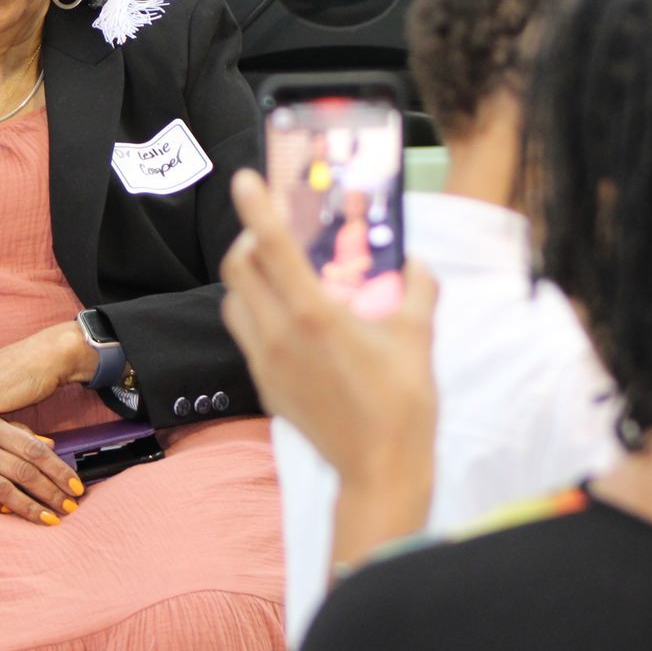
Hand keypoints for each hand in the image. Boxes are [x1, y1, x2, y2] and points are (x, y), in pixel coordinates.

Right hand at [0, 416, 84, 526]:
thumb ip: (18, 433)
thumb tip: (50, 444)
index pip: (35, 449)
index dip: (58, 469)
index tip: (77, 487)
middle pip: (24, 471)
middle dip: (51, 492)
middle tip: (71, 509)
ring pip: (3, 488)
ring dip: (29, 507)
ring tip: (49, 520)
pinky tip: (9, 517)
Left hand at [219, 169, 438, 560]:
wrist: (379, 471)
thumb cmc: (402, 404)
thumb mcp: (418, 337)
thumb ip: (417, 288)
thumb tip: (415, 260)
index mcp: (314, 315)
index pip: (273, 247)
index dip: (255, 208)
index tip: (245, 179)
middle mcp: (280, 335)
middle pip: (238, 269)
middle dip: (248, 239)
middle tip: (274, 232)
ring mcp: (266, 362)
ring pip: (233, 302)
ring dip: (247, 278)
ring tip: (278, 273)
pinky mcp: (264, 385)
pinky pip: (245, 334)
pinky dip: (255, 312)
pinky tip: (288, 318)